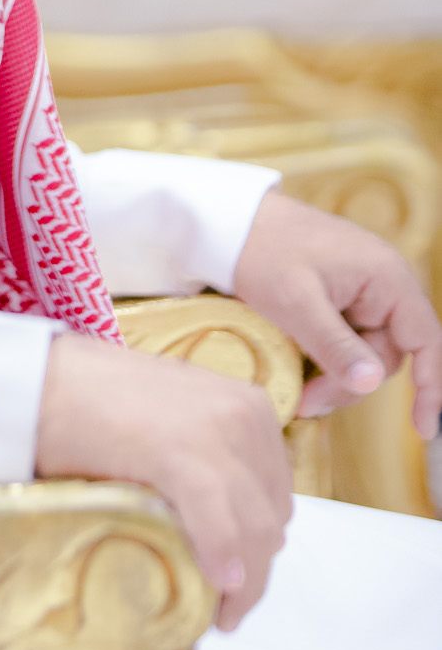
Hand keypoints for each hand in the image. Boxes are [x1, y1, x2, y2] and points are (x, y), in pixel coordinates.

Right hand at [36, 332, 291, 631]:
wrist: (40, 379)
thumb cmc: (95, 398)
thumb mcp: (176, 416)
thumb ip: (211, 451)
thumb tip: (230, 521)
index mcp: (249, 405)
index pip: (276, 494)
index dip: (261, 543)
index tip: (240, 576)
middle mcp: (245, 416)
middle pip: (271, 517)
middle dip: (256, 567)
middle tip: (228, 605)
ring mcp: (217, 433)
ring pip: (256, 530)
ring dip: (244, 582)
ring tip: (220, 613)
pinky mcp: (183, 454)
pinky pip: (221, 525)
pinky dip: (224, 560)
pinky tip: (218, 585)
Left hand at [233, 190, 441, 437]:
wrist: (227, 221)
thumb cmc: (261, 252)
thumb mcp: (296, 304)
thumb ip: (335, 345)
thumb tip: (372, 383)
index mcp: (385, 277)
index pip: (426, 340)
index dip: (430, 387)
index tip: (423, 428)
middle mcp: (381, 283)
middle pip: (386, 354)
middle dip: (351, 383)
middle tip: (307, 401)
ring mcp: (359, 290)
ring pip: (363, 352)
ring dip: (335, 376)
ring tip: (298, 391)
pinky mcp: (337, 297)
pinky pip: (345, 339)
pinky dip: (326, 359)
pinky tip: (301, 370)